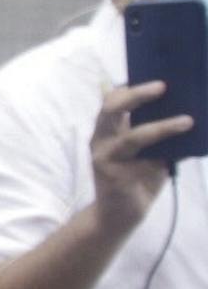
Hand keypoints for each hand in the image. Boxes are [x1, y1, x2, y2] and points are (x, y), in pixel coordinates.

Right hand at [90, 79, 188, 231]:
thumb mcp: (147, 149)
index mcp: (107, 130)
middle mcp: (101, 139)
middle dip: (136, 94)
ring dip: (163, 126)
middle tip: (163, 86)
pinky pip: (142, 158)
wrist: (121, 214)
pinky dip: (164, 146)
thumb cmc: (138, 178)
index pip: (111, 98)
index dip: (129, 85)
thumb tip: (187, 107)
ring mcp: (105, 157)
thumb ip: (154, 129)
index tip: (157, 74)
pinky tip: (182, 139)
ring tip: (187, 121)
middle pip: (110, 107)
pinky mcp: (113, 175)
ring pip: (133, 135)